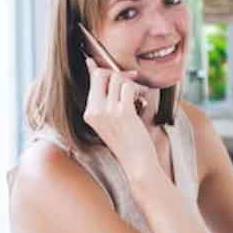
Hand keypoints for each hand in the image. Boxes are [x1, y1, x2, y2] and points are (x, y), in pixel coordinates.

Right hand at [83, 57, 158, 180]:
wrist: (137, 164)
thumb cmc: (128, 143)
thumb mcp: (111, 121)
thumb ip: (106, 99)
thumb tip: (102, 74)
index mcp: (89, 113)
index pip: (93, 80)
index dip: (103, 70)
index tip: (111, 68)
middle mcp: (95, 111)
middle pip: (103, 75)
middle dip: (119, 74)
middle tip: (131, 80)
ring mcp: (108, 112)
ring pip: (118, 79)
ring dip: (131, 83)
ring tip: (138, 94)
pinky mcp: (124, 113)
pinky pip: (129, 87)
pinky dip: (138, 89)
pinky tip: (142, 97)